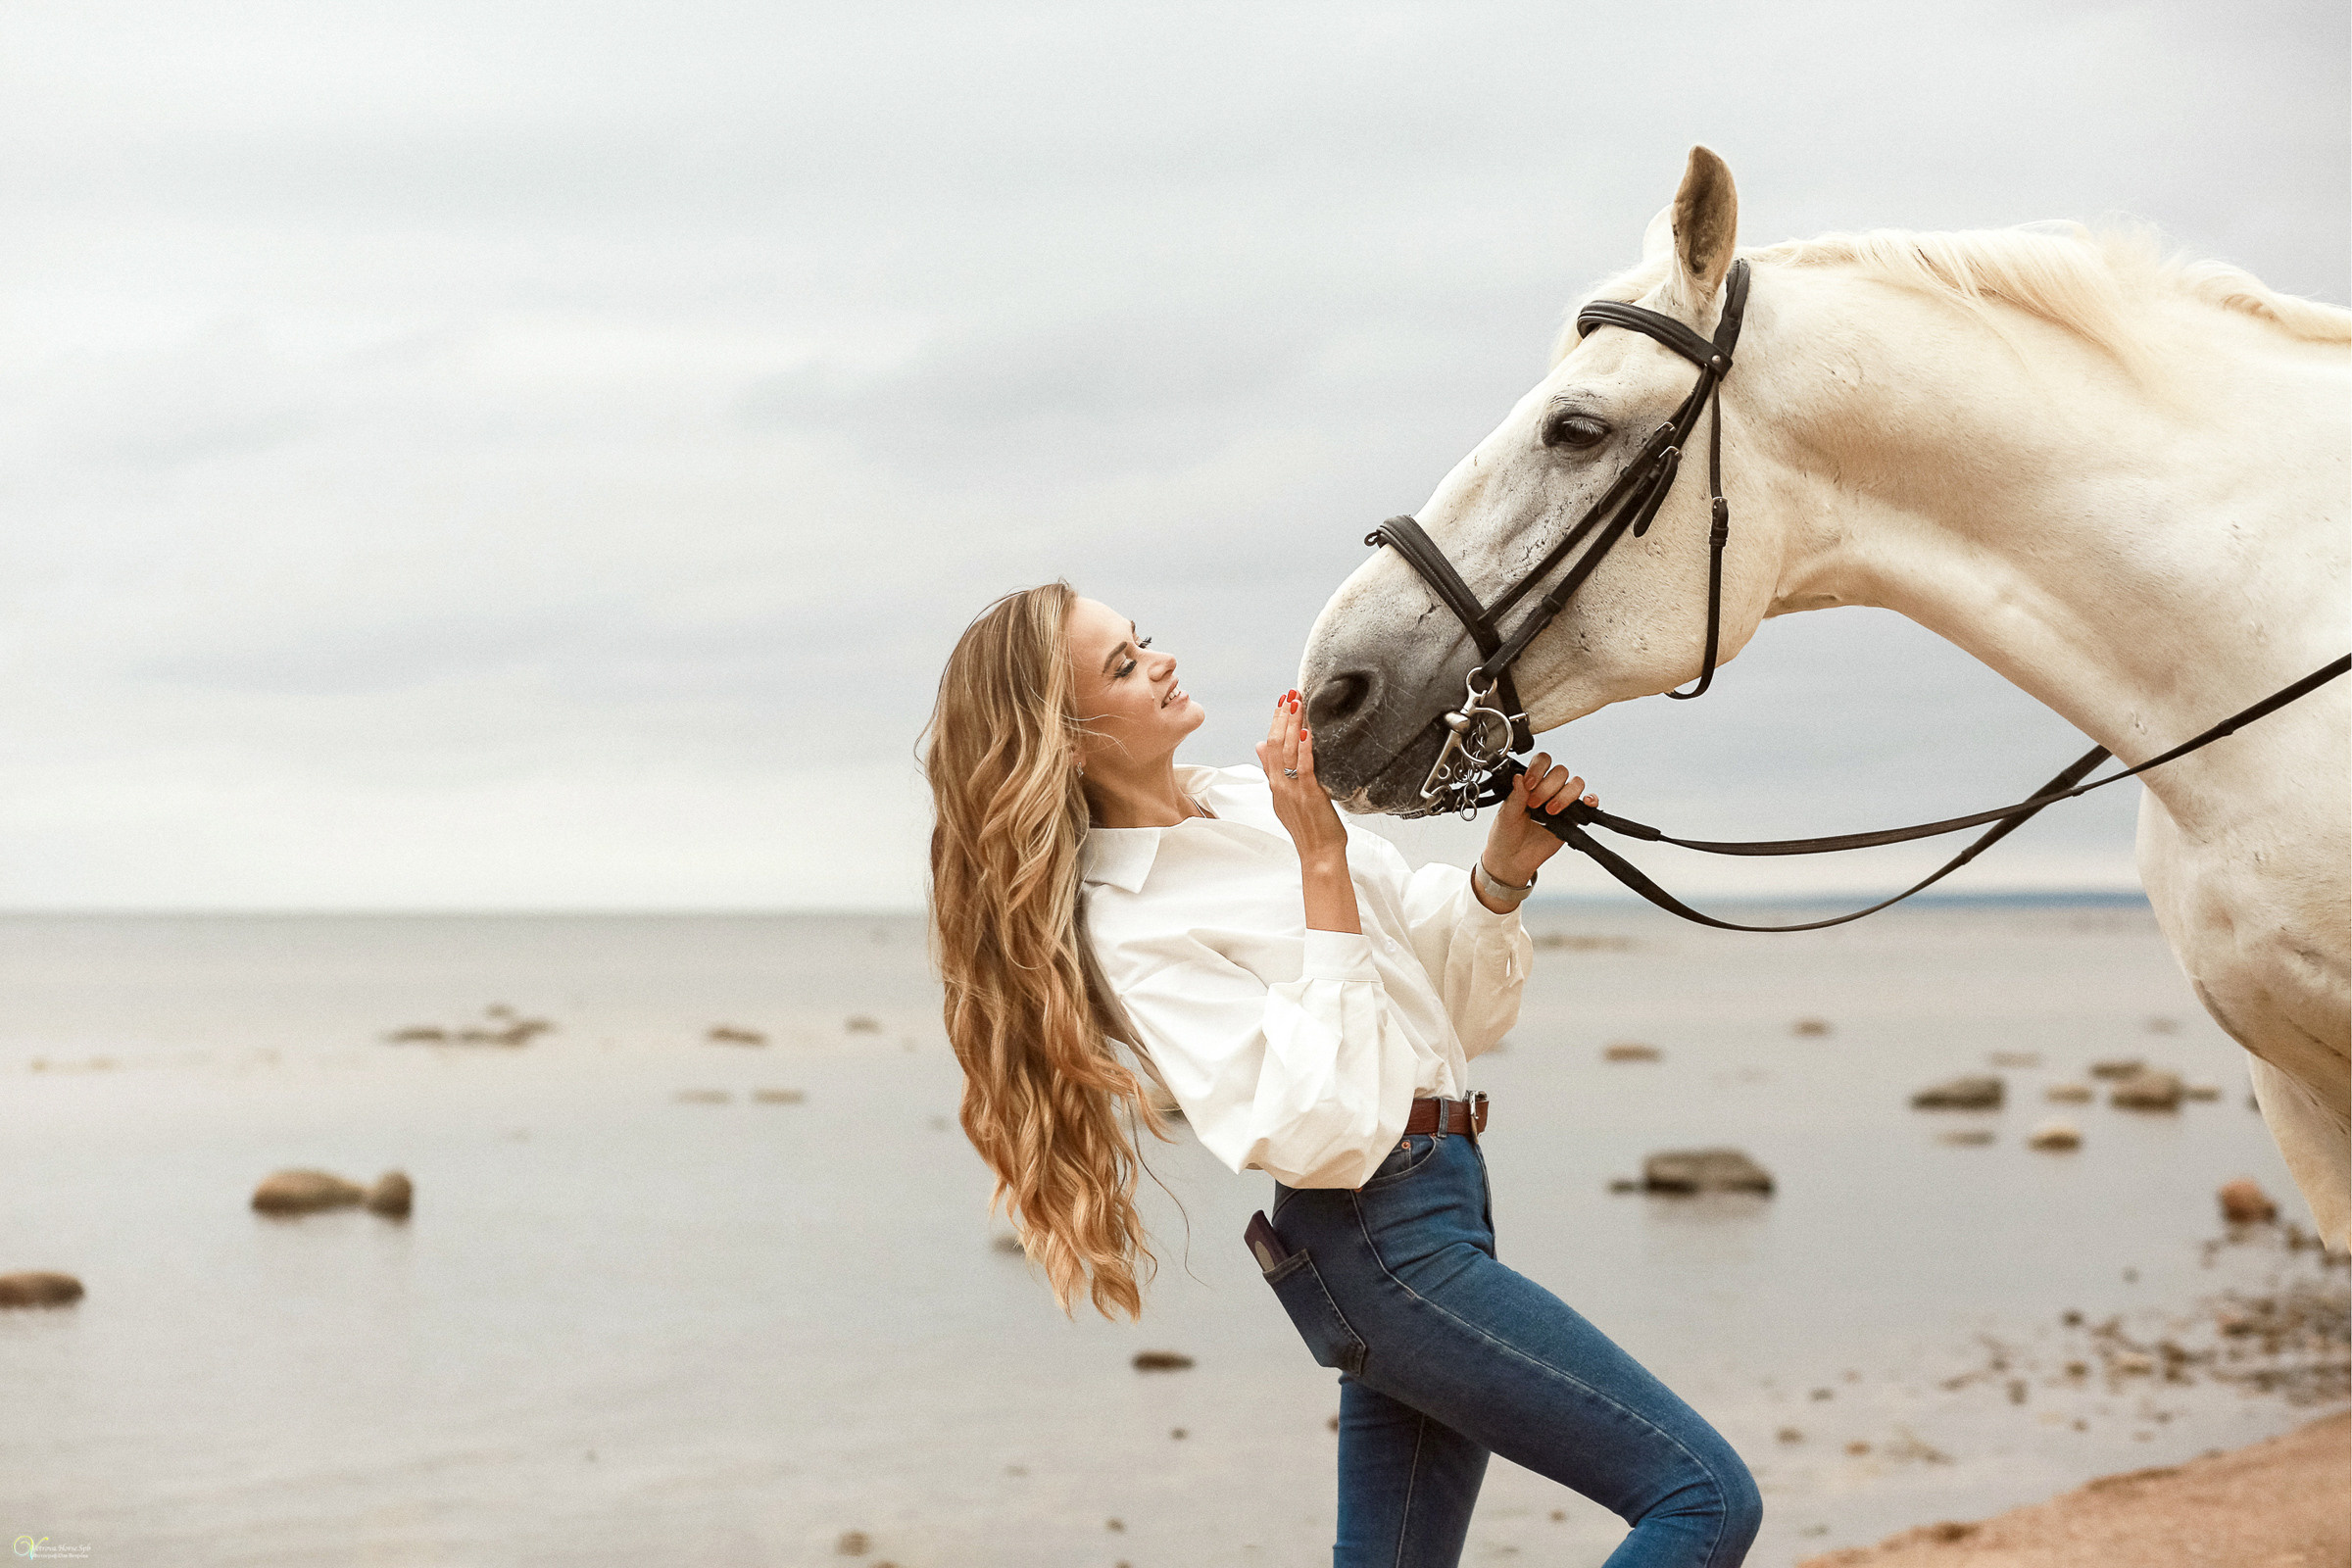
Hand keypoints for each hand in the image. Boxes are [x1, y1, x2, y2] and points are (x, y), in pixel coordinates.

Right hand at [1255, 689, 1346, 868]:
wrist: (1318, 854)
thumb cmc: (1308, 828)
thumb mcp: (1285, 798)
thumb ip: (1272, 772)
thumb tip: (1259, 746)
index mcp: (1274, 785)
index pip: (1270, 747)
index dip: (1274, 723)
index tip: (1281, 703)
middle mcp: (1279, 785)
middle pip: (1275, 744)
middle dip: (1282, 717)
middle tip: (1290, 694)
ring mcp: (1292, 790)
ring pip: (1287, 751)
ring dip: (1292, 724)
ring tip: (1297, 702)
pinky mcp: (1308, 794)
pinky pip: (1304, 766)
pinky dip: (1305, 747)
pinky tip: (1308, 730)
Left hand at [1480, 753, 1596, 889]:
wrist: (1511, 860)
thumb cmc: (1505, 835)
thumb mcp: (1505, 814)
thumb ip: (1515, 796)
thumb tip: (1518, 777)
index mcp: (1529, 783)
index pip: (1541, 761)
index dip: (1538, 769)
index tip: (1529, 784)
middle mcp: (1547, 789)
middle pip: (1560, 771)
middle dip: (1548, 786)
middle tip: (1534, 804)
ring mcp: (1560, 802)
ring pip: (1575, 784)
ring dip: (1565, 795)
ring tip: (1550, 811)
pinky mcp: (1572, 818)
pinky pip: (1587, 804)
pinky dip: (1591, 800)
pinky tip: (1585, 803)